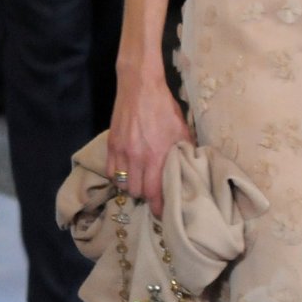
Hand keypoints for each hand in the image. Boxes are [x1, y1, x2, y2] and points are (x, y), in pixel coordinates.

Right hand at [107, 75, 191, 217]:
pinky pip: (111, 172)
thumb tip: (190, 168)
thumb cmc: (164, 108)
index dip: (158, 207)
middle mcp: (137, 158)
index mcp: (156, 156)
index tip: (162, 214)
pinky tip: (126, 173)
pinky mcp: (111, 145)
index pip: (155, 192)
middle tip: (153, 193)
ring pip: (123, 184)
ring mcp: (121, 152)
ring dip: (132, 187)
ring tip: (140, 183)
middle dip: (146, 196)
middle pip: (137, 192)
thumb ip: (185, 151)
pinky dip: (118, 177)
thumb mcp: (181, 130)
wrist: (140, 87)